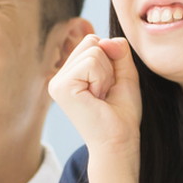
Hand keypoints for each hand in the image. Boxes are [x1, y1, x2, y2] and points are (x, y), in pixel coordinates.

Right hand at [48, 31, 141, 159]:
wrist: (119, 141)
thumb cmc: (121, 113)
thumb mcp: (125, 74)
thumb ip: (119, 51)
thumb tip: (106, 40)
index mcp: (70, 74)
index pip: (93, 41)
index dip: (111, 61)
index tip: (108, 87)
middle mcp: (59, 77)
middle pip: (92, 41)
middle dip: (109, 65)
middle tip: (105, 92)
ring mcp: (57, 82)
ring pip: (94, 50)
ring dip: (107, 74)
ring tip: (101, 96)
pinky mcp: (61, 86)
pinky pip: (91, 61)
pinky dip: (102, 78)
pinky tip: (97, 98)